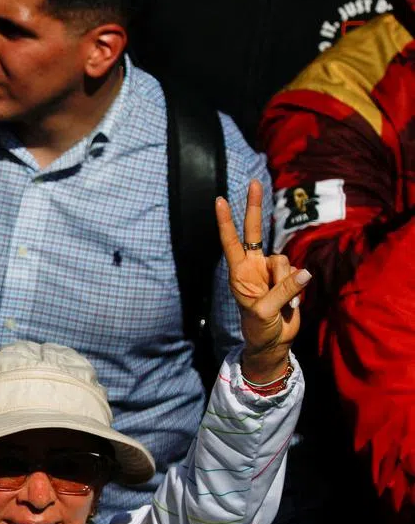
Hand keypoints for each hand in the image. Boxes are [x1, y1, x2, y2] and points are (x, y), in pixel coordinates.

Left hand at [215, 180, 311, 381]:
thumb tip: (305, 273)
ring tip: (281, 303)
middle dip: (255, 206)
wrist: (272, 341)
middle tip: (254, 182)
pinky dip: (297, 287)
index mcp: (238, 273)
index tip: (219, 200)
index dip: (226, 221)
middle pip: (254, 230)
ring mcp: (270, 270)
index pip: (230, 241)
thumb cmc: (259, 328)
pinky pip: (297, 272)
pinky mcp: (287, 277)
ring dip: (286, 280)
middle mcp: (252, 266)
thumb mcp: (265, 313)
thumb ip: (283, 291)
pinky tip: (291, 303)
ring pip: (284, 259)